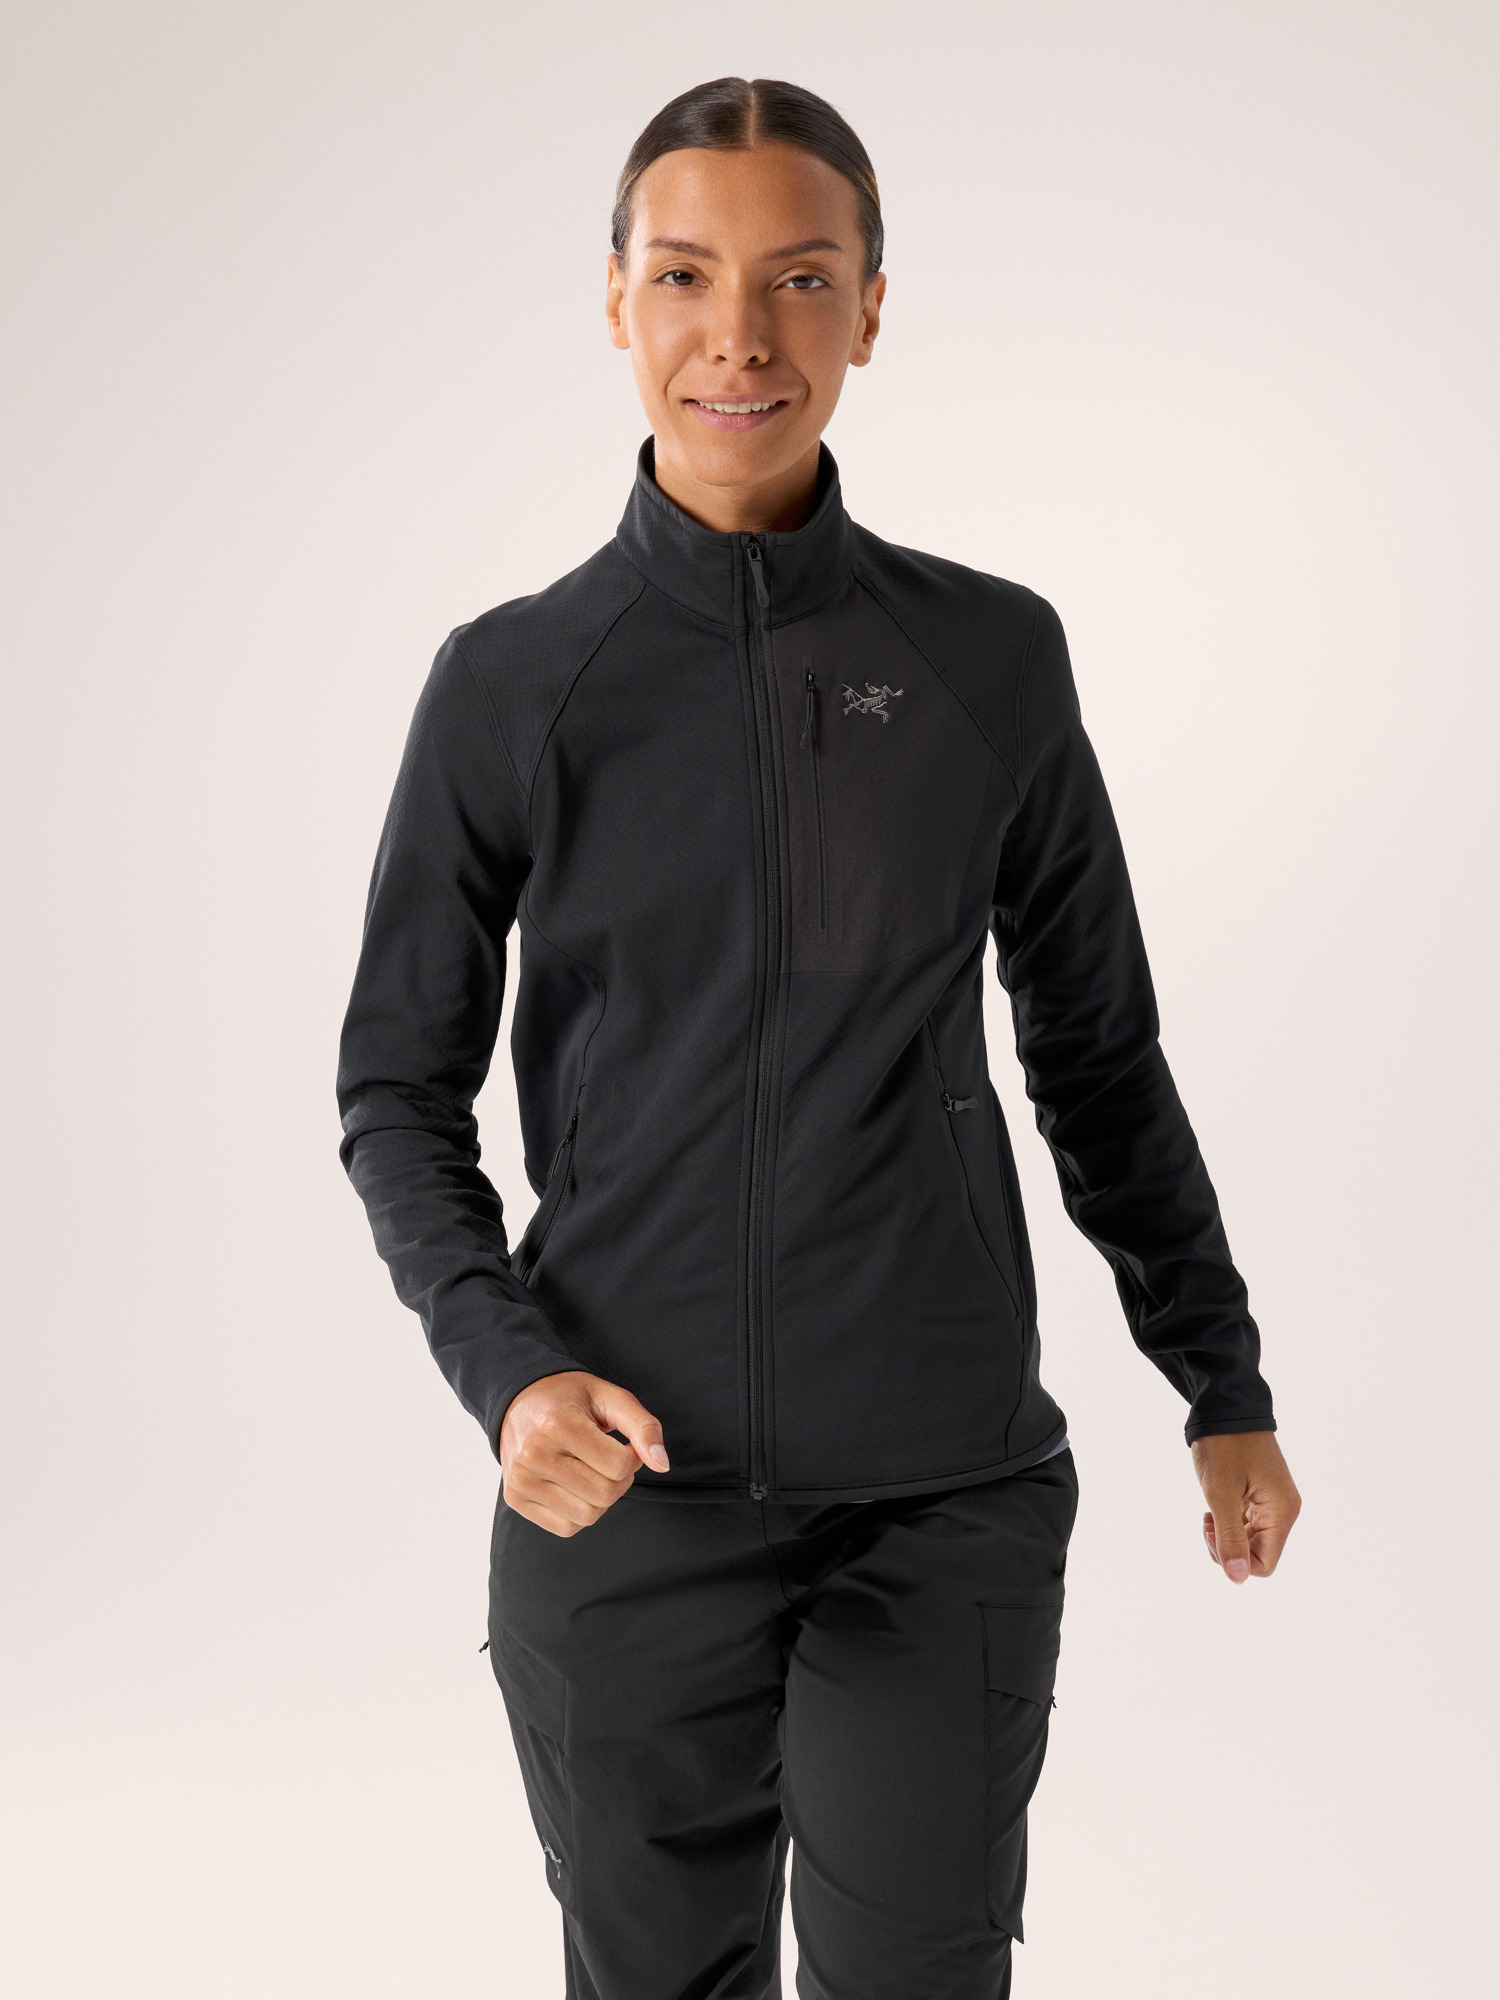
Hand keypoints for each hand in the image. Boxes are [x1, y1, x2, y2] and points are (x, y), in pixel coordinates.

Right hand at [499, 1370, 669, 1537]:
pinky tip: (575, 1486)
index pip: (618, 1466)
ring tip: (592, 1472)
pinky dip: (580, 1513)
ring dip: (602, 1499)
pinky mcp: (515, 1498)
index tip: (624, 1445)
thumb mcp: (610, 1397)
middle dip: (620, 1480)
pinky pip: (566, 1527)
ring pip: (587, 1516)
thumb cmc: (570, 1398)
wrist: (519, 1400)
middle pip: (605, 1495)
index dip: (633, 1458)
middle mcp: (534, 1454)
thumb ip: (643, 1426)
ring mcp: (521, 1479)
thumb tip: (662, 1465)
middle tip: (610, 1460)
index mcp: (557, 1424)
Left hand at [1190, 1430, 1300, 1583]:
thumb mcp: (1220, 1493)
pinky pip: (1248, 1524)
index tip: (1213, 1533)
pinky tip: (1213, 1508)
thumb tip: (1237, 1578)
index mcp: (1281, 1513)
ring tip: (1208, 1515)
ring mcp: (1274, 1502)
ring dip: (1226, 1535)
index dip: (1235, 1561)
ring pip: (1251, 1541)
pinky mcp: (1262, 1494)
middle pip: (1258, 1555)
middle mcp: (1284, 1511)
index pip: (1264, 1565)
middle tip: (1206, 1524)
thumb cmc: (1223, 1445)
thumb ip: (1229, 1537)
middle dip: (1228, 1548)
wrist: (1226, 1406)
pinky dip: (1229, 1522)